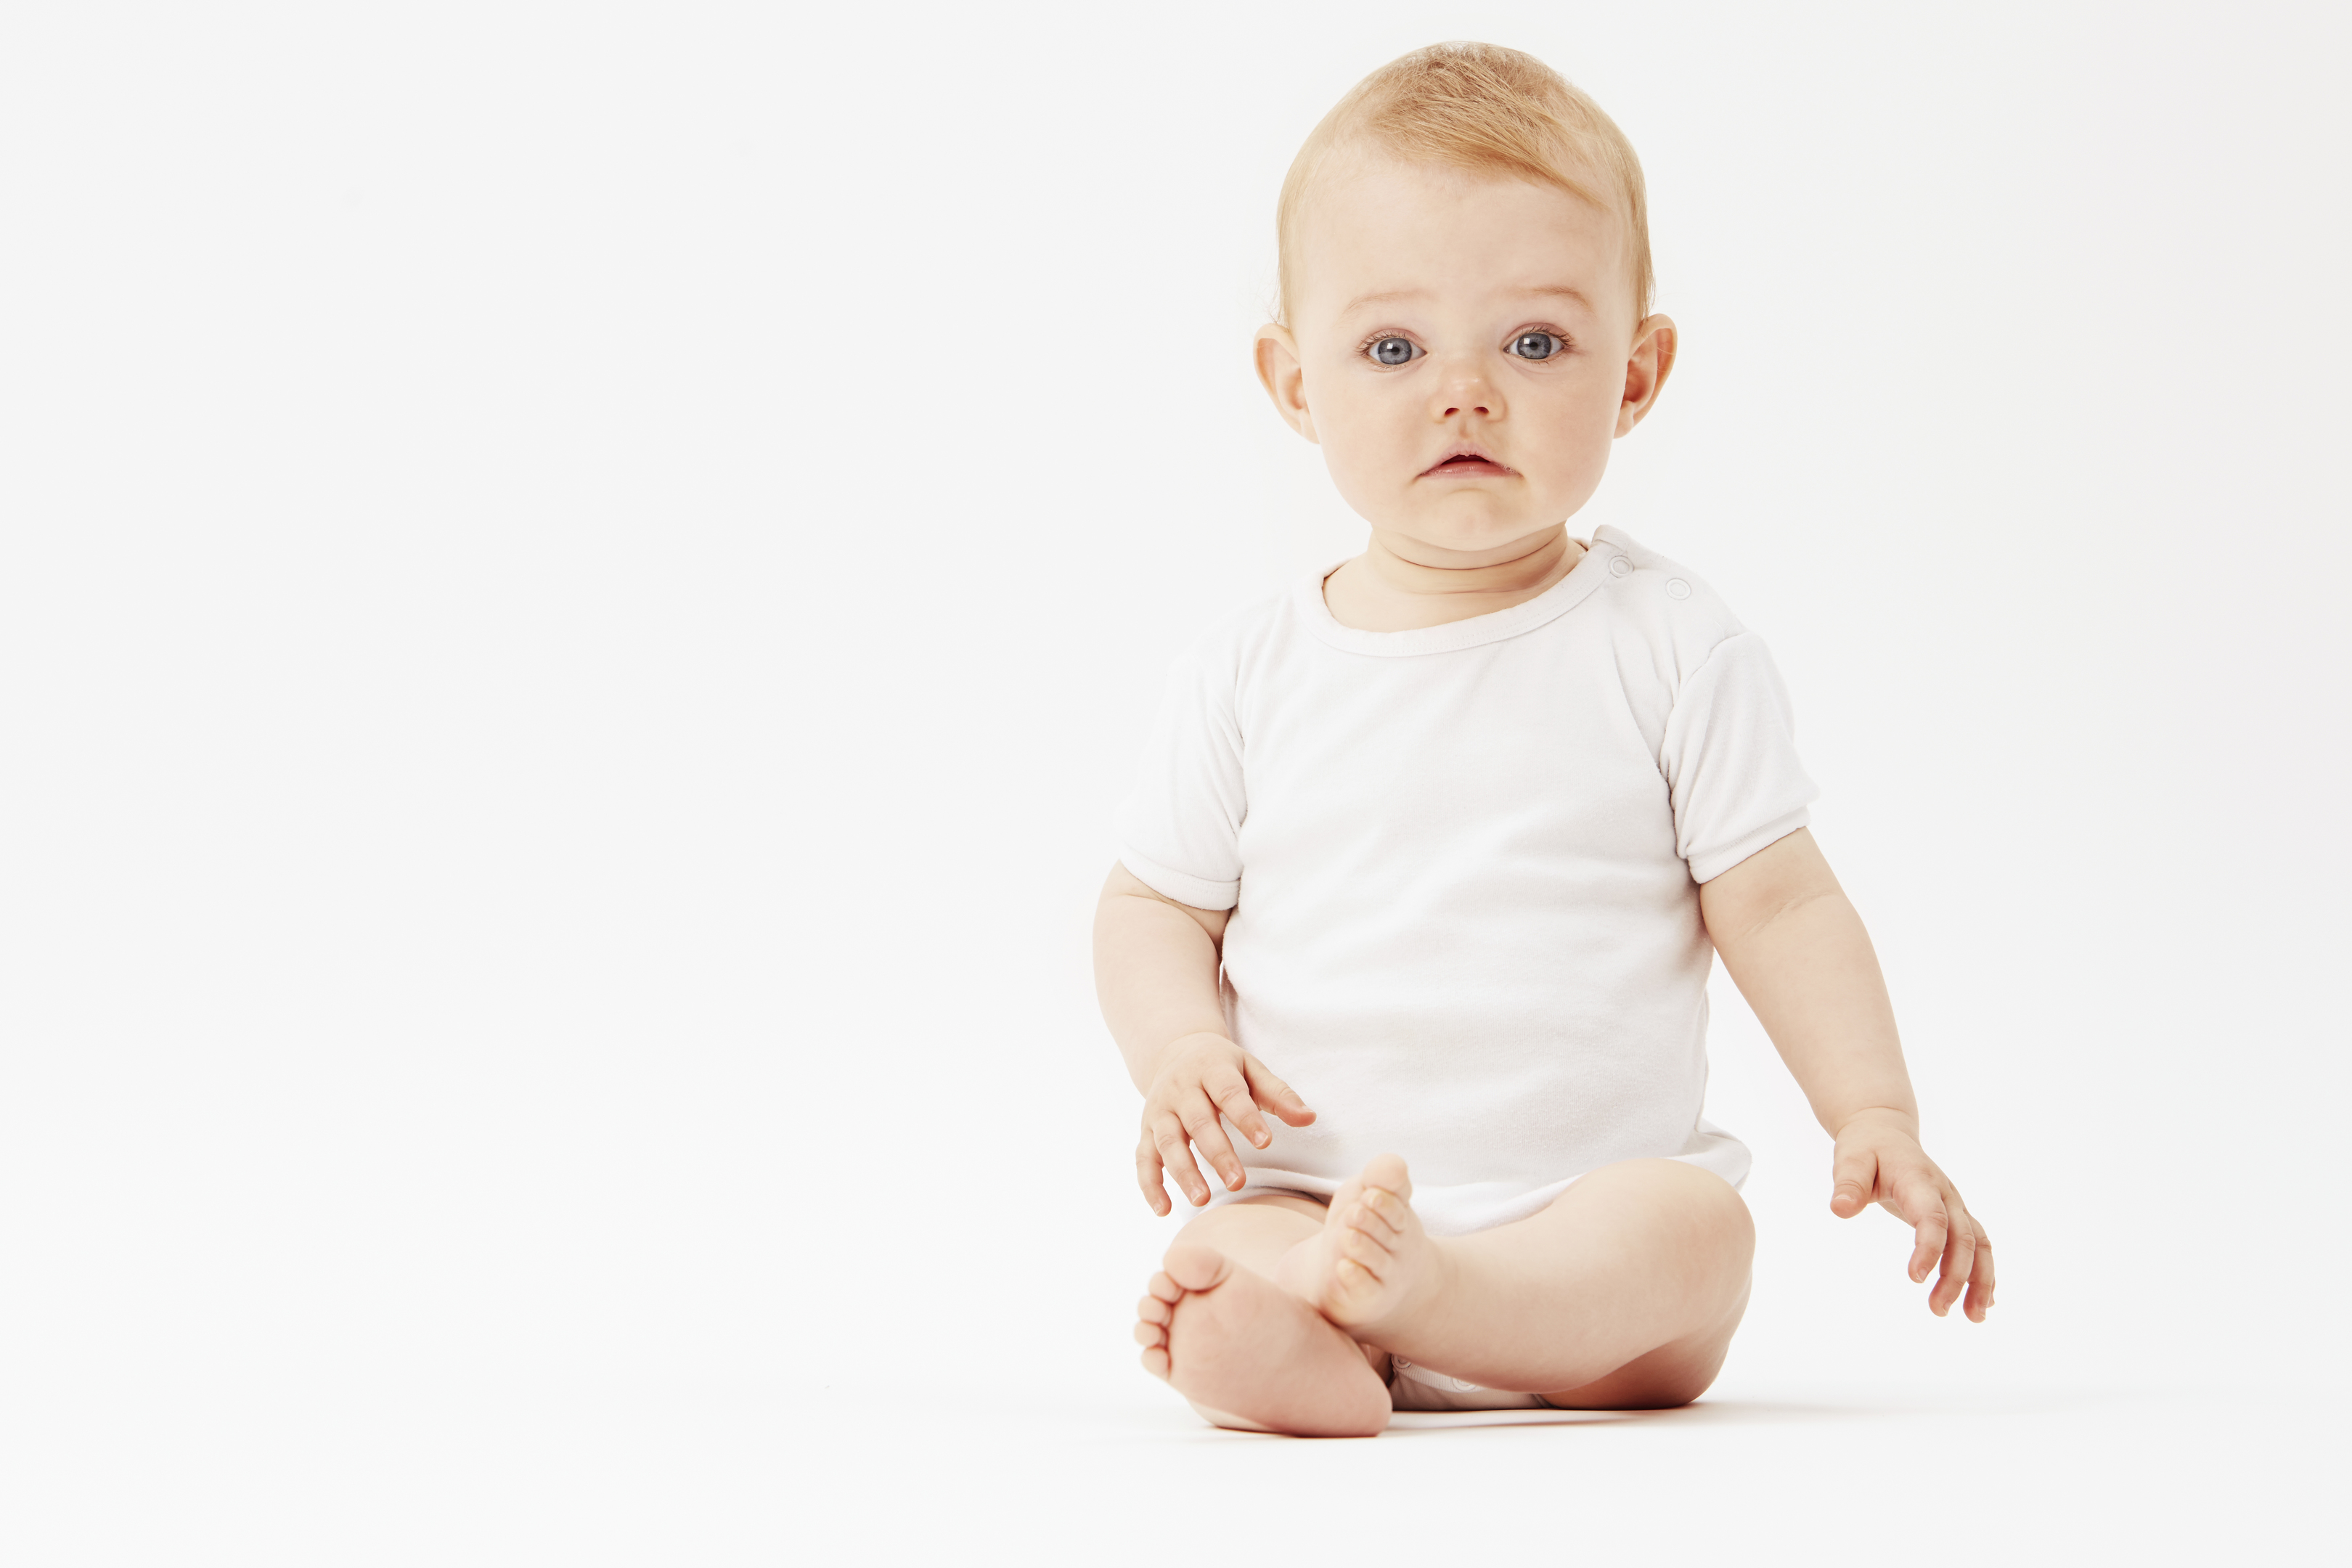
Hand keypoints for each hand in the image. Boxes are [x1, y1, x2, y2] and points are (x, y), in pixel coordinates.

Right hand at [1136, 1033, 1314, 1214]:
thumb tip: (1310, 1118)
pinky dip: (1149, 1184)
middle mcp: (1181, 1088)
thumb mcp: (1252, 1070)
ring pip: (1167, 1142)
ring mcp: (1159, 1110)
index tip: (1265, 1142)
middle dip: (1217, 1153)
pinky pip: (1143, 1158)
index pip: (1229, 1093)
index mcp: (1211, 1069)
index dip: (1246, 1117)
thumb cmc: (1222, 1066)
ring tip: (1202, 1200)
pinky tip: (1164, 1210)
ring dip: (1182, 1172)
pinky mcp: (1146, 1129)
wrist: (1174, 1050)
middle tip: (1238, 1182)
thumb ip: (1279, 1095)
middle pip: (1197, 1122)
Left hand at [1830, 1110, 1994, 1321]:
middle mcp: (1945, 1194)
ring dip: (1980, 1281)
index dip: (1929, 1248)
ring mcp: (1954, 1204)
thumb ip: (1847, 1183)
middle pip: (1963, 1237)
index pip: (1932, 1217)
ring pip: (1979, 1244)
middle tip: (1937, 1310)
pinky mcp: (1955, 1214)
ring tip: (1973, 1318)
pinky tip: (1983, 1303)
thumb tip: (1839, 1209)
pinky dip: (1983, 1273)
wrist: (1885, 1132)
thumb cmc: (1865, 1148)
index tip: (1915, 1279)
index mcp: (1918, 1180)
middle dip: (1956, 1276)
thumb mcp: (1849, 1159)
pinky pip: (1978, 1244)